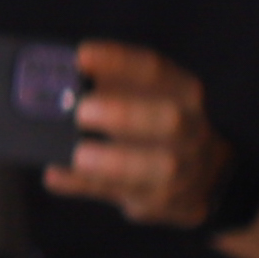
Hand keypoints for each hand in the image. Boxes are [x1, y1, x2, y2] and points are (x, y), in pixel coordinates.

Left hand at [55, 43, 235, 225]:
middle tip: (81, 111)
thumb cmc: (154, 123)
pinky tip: (56, 176)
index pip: (155, 70)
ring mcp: (185, 170)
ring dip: (114, 161)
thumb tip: (52, 73)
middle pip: (170, 120)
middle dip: (125, 114)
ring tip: (77, 155)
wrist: (205, 174)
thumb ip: (104, 85)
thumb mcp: (141, 97)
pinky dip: (88, 185)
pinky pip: (127, 195)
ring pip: (160, 167)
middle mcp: (191, 129)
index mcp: (183, 93)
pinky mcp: (166, 202)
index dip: (118, 61)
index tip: (81, 55)